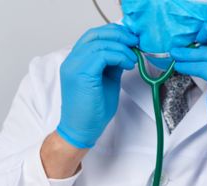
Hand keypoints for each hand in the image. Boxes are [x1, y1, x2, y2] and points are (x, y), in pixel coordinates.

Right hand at [57, 24, 137, 148]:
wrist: (81, 130)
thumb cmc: (92, 111)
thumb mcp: (106, 80)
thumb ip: (112, 64)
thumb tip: (126, 50)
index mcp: (75, 61)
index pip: (92, 36)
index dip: (113, 33)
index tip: (130, 40)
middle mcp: (71, 61)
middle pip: (95, 34)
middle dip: (119, 35)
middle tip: (135, 43)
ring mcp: (73, 67)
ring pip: (100, 43)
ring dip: (121, 48)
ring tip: (132, 60)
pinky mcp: (81, 74)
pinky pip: (102, 55)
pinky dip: (119, 56)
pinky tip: (127, 65)